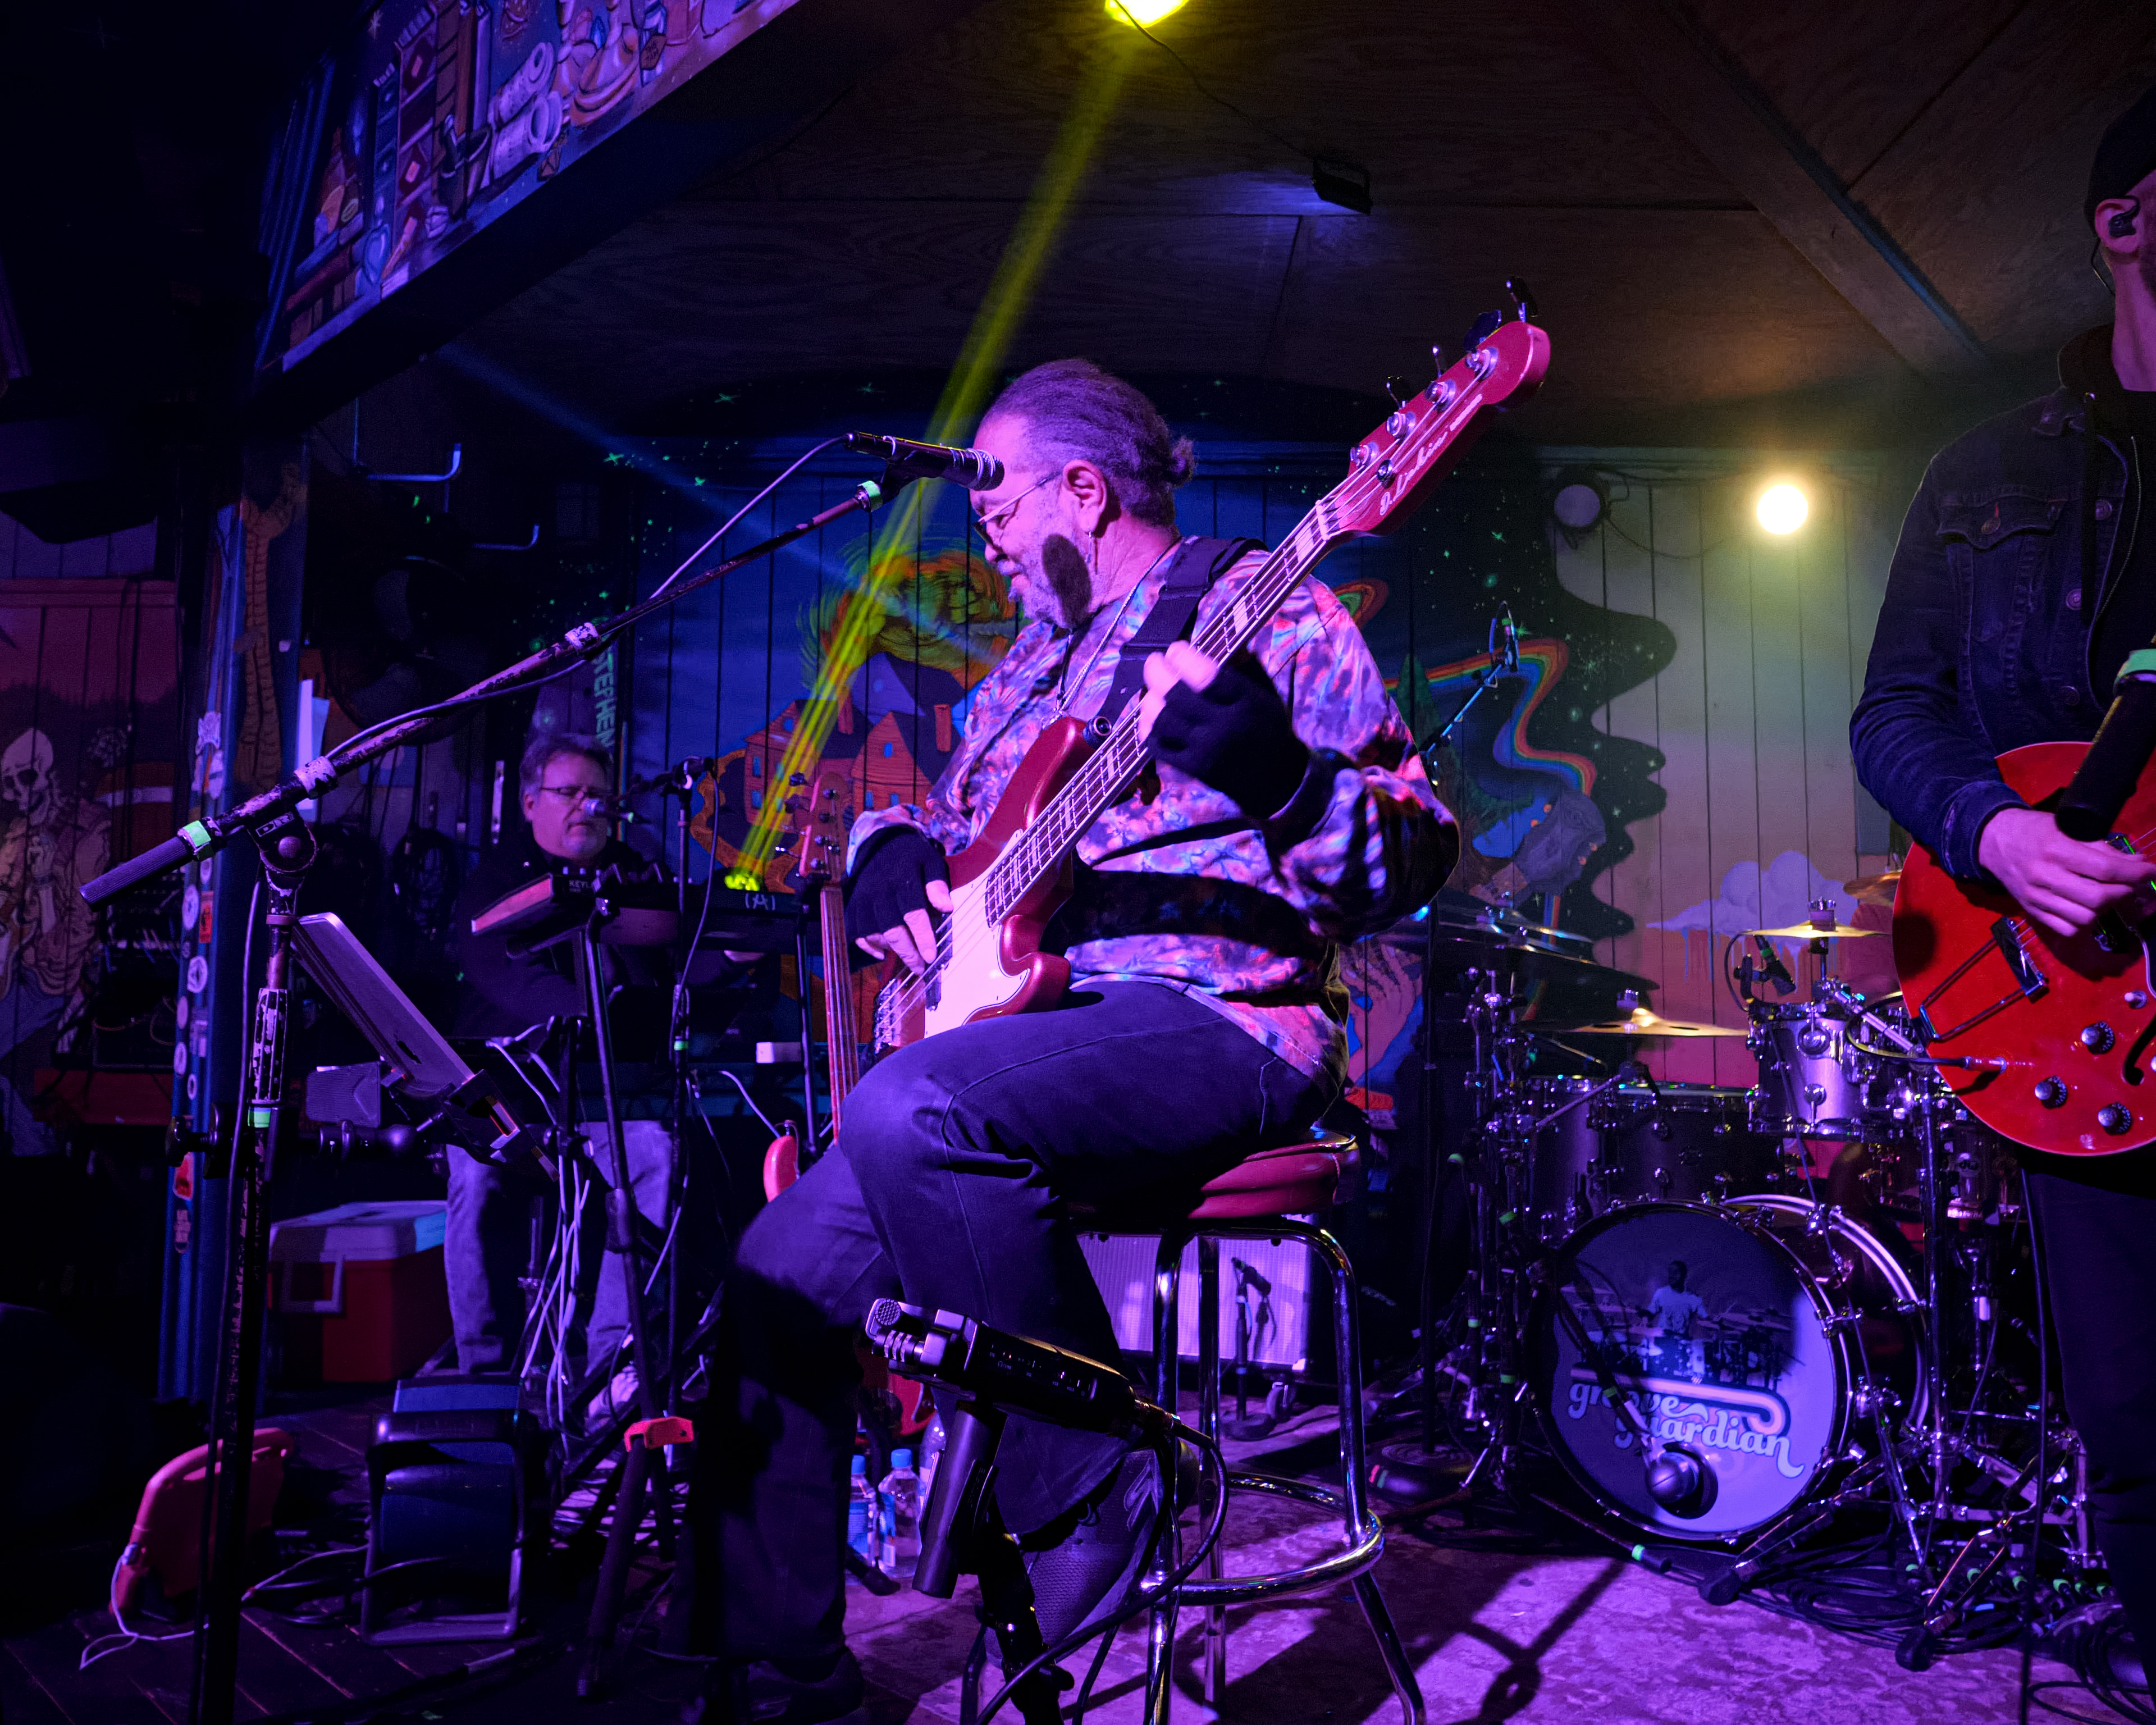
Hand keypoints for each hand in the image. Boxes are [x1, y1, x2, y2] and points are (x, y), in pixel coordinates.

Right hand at [844, 828, 950, 973]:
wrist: (881, 843)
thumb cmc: (911, 856)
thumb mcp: (931, 862)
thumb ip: (937, 885)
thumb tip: (947, 907)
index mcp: (902, 880)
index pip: (913, 915)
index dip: (923, 938)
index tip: (932, 957)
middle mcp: (879, 892)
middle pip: (892, 930)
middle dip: (908, 953)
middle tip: (921, 967)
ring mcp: (863, 900)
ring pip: (874, 934)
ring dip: (891, 949)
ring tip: (909, 956)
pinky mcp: (853, 906)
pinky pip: (856, 933)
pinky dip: (867, 947)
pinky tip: (882, 954)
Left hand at [1138, 642, 1307, 816]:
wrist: (1277, 779)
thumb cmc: (1268, 728)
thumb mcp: (1265, 694)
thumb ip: (1244, 667)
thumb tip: (1218, 640)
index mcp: (1246, 703)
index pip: (1207, 676)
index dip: (1183, 658)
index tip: (1175, 649)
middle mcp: (1224, 727)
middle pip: (1176, 696)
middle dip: (1157, 672)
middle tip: (1153, 662)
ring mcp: (1205, 750)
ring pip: (1162, 720)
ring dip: (1150, 700)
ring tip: (1152, 690)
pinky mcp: (1193, 769)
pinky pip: (1158, 746)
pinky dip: (1148, 728)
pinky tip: (1151, 717)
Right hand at [1977, 806, 2155, 936]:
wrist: (1993, 841)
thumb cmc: (2034, 829)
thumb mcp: (2068, 828)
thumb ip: (2101, 847)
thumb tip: (2136, 863)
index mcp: (2056, 849)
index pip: (2106, 869)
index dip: (2135, 873)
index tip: (2151, 872)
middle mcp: (2044, 875)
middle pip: (2097, 898)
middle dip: (2123, 892)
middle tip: (2129, 885)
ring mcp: (2036, 897)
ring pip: (2085, 917)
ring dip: (2105, 908)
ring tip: (2107, 895)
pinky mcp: (2031, 910)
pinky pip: (2066, 929)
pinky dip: (2084, 922)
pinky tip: (2086, 908)